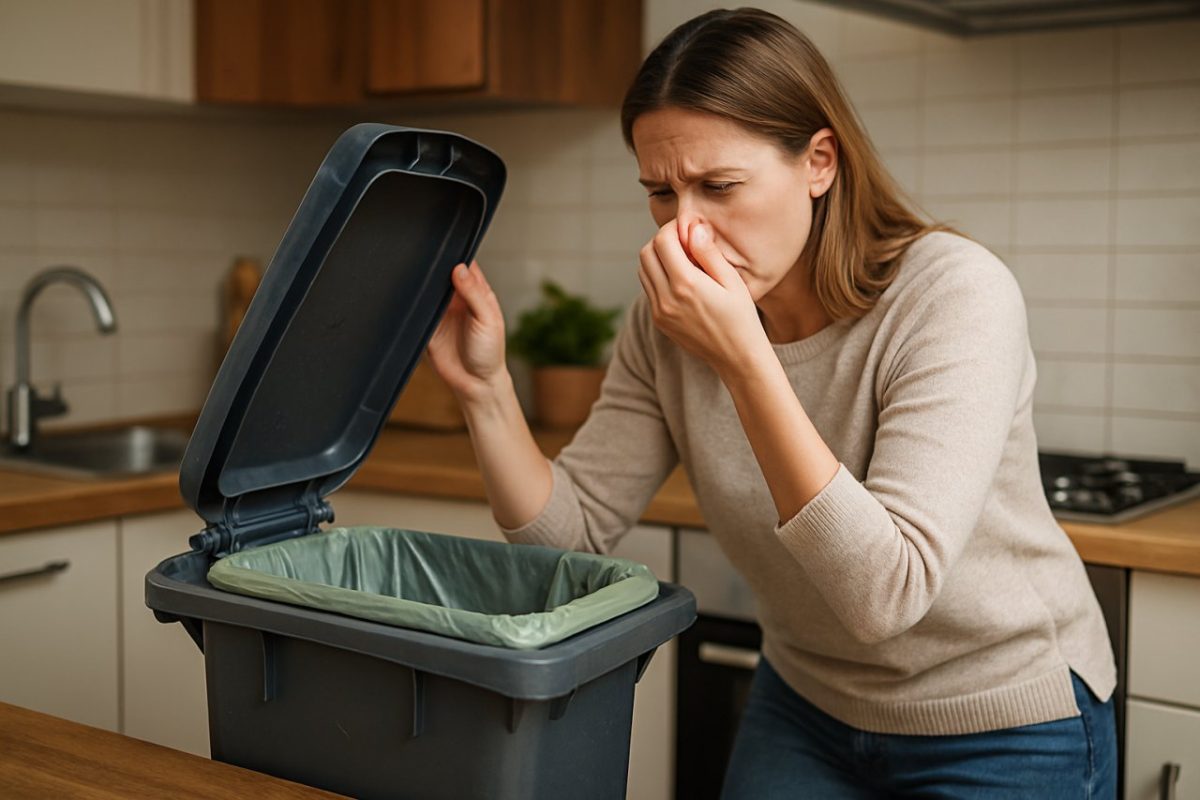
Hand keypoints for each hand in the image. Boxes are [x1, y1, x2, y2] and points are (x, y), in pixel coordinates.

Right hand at [427, 261, 508, 404]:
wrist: (475, 384)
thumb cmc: (490, 353)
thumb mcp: (487, 321)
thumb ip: (474, 294)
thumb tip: (460, 268)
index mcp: (477, 293)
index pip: (466, 266)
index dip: (456, 256)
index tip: (446, 248)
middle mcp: (458, 299)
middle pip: (443, 274)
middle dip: (435, 267)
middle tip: (426, 261)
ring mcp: (441, 312)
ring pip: (428, 289)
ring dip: (422, 284)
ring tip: (417, 278)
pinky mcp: (427, 325)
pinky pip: (417, 310)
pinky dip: (413, 305)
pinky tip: (411, 300)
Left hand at [637, 219, 766, 374]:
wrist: (736, 357)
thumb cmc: (741, 317)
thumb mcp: (732, 281)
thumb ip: (709, 253)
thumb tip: (693, 228)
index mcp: (686, 285)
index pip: (662, 242)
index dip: (672, 229)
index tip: (687, 230)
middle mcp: (666, 299)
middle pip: (646, 254)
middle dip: (662, 241)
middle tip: (683, 242)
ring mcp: (659, 312)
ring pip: (643, 271)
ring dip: (658, 258)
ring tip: (682, 260)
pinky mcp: (659, 321)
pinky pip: (649, 289)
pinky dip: (658, 276)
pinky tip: (681, 279)